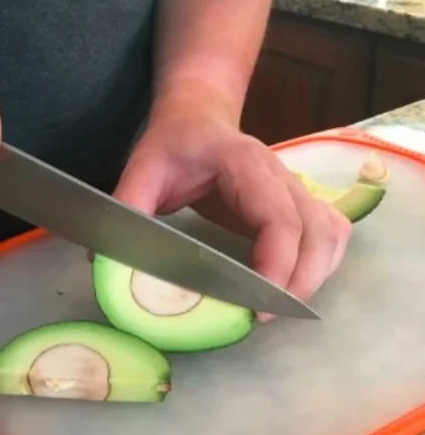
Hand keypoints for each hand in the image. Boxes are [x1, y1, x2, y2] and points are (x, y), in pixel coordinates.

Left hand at [113, 96, 351, 319]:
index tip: (256, 306)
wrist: (198, 117)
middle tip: (263, 317)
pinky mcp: (298, 201)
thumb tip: (105, 265)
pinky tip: (295, 285)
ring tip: (278, 307)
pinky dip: (321, 264)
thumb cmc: (172, 144)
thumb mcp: (142, 169)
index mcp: (244, 163)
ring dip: (315, 275)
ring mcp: (295, 186)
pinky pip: (329, 233)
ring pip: (330, 234)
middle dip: (298, 282)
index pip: (280, 218)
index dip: (277, 265)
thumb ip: (128, 208)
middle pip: (315, 232)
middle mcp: (280, 174)